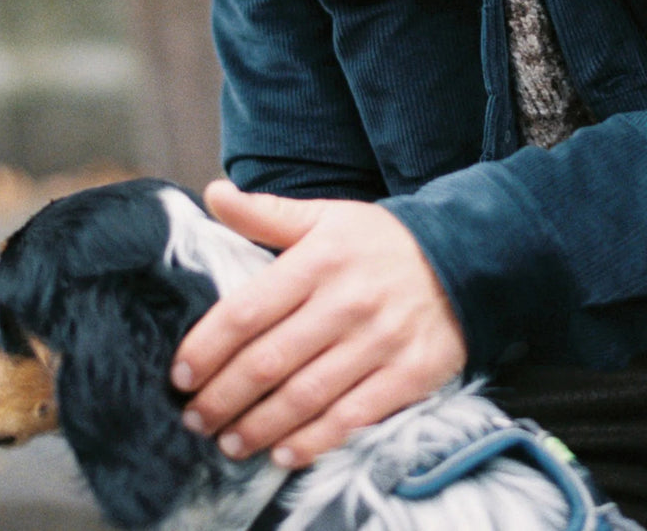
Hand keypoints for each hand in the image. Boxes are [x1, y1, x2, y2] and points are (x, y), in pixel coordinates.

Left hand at [170, 181, 466, 467]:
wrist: (465, 257)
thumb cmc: (381, 241)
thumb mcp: (326, 216)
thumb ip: (266, 213)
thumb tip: (212, 193)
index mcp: (320, 259)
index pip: (247, 309)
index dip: (207, 346)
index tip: (180, 374)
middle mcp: (346, 301)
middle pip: (269, 360)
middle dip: (223, 397)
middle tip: (194, 419)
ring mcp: (379, 341)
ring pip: (304, 395)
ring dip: (258, 426)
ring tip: (229, 442)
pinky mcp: (407, 374)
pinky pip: (351, 417)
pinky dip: (313, 440)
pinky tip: (283, 452)